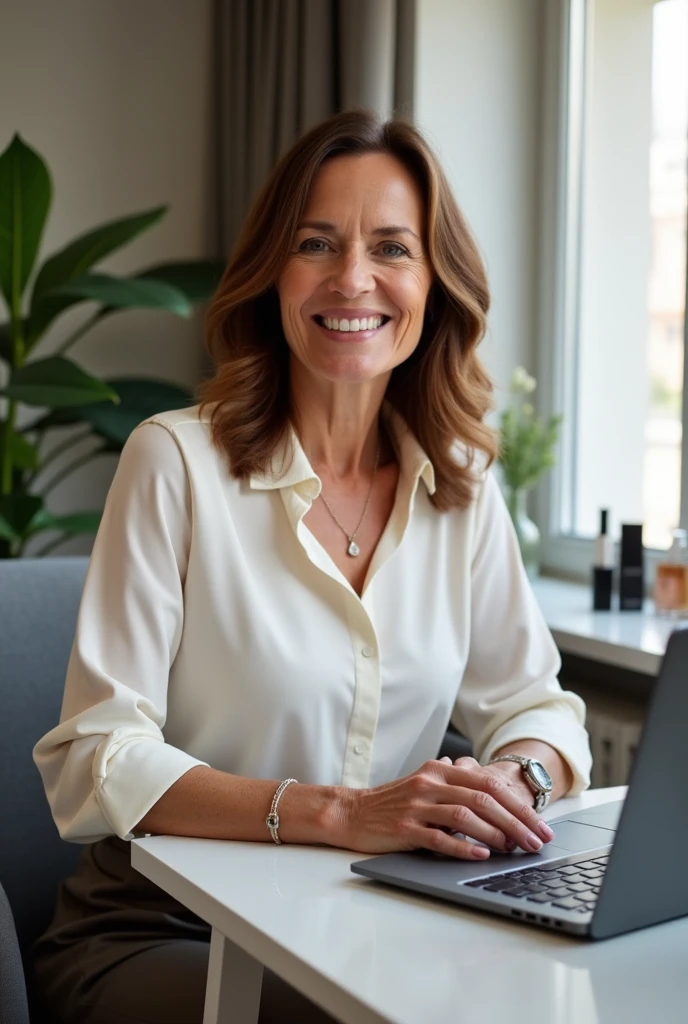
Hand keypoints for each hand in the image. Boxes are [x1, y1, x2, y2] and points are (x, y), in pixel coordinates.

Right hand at [340, 756, 553, 860]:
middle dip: (516, 822)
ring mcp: (417, 805)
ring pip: (465, 815)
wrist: (352, 812)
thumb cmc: (393, 803)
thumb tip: (493, 792)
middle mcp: (431, 783)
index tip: (540, 826)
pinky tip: (481, 856)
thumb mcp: (426, 785)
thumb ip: (456, 784)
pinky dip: (463, 847)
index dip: (519, 806)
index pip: (489, 784)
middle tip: (536, 842)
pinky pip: (439, 838)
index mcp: (440, 770)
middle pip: (484, 799)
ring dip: (496, 834)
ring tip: (515, 849)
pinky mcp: (405, 828)